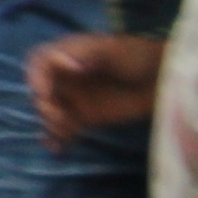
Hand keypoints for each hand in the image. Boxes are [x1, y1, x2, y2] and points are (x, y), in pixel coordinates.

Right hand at [27, 32, 162, 146]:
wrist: (162, 78)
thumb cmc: (135, 56)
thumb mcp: (111, 49)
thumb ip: (87, 54)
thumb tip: (68, 65)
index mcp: (66, 55)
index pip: (40, 63)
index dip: (36, 75)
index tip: (44, 91)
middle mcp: (65, 77)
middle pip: (41, 90)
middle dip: (44, 103)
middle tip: (59, 114)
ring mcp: (75, 98)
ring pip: (50, 111)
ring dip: (50, 122)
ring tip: (64, 130)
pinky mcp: (86, 118)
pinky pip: (65, 128)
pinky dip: (58, 139)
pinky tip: (57, 148)